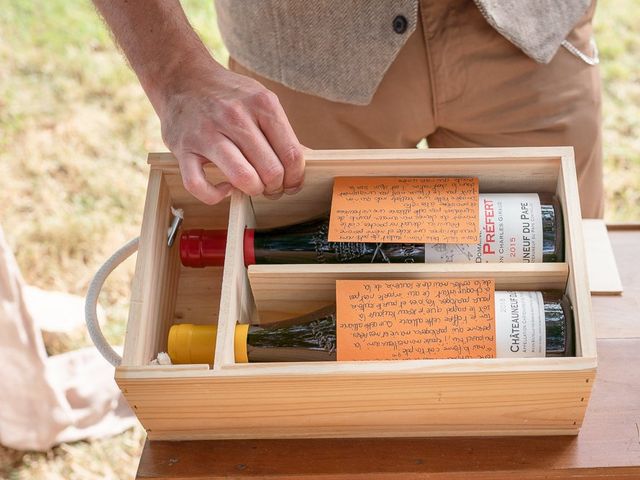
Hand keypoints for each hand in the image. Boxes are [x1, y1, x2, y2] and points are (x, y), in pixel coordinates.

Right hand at [159, 63, 304, 203]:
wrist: (182, 78)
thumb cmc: (228, 95)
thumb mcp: (261, 100)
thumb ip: (282, 131)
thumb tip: (307, 160)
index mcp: (262, 104)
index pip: (292, 154)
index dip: (296, 177)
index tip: (291, 183)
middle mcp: (235, 116)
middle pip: (271, 170)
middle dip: (276, 187)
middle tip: (271, 186)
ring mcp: (207, 133)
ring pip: (243, 178)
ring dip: (253, 191)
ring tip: (252, 186)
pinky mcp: (183, 149)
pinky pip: (199, 185)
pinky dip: (215, 195)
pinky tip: (224, 188)